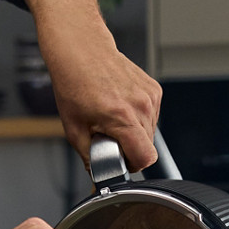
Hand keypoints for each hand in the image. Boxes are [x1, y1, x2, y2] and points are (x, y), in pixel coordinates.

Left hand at [40, 31, 161, 171]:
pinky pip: (151, 115)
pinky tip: (120, 106)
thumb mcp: (74, 128)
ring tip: (112, 118)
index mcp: (123, 117)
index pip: (145, 158)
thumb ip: (90, 157)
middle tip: (108, 136)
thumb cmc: (74, 83)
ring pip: (150, 131)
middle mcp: (141, 106)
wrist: (81, 50)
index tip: (119, 160)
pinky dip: (138, 117)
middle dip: (129, 148)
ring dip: (134, 132)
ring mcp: (150, 96)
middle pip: (147, 146)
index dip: (132, 165)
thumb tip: (98, 177)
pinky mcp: (154, 89)